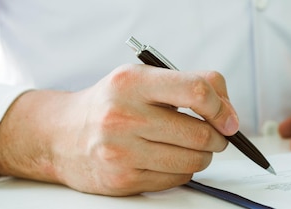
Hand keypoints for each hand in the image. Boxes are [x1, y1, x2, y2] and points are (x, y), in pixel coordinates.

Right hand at [0, 64, 237, 195]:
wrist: (61, 136)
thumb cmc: (111, 103)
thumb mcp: (143, 78)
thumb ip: (190, 84)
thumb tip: (230, 114)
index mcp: (132, 82)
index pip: (197, 91)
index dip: (223, 108)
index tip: (229, 119)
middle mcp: (124, 116)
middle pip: (201, 134)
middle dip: (218, 138)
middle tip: (215, 135)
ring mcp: (121, 152)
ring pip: (194, 161)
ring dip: (203, 156)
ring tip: (190, 146)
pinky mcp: (123, 180)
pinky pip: (177, 179)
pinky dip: (182, 170)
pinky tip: (166, 158)